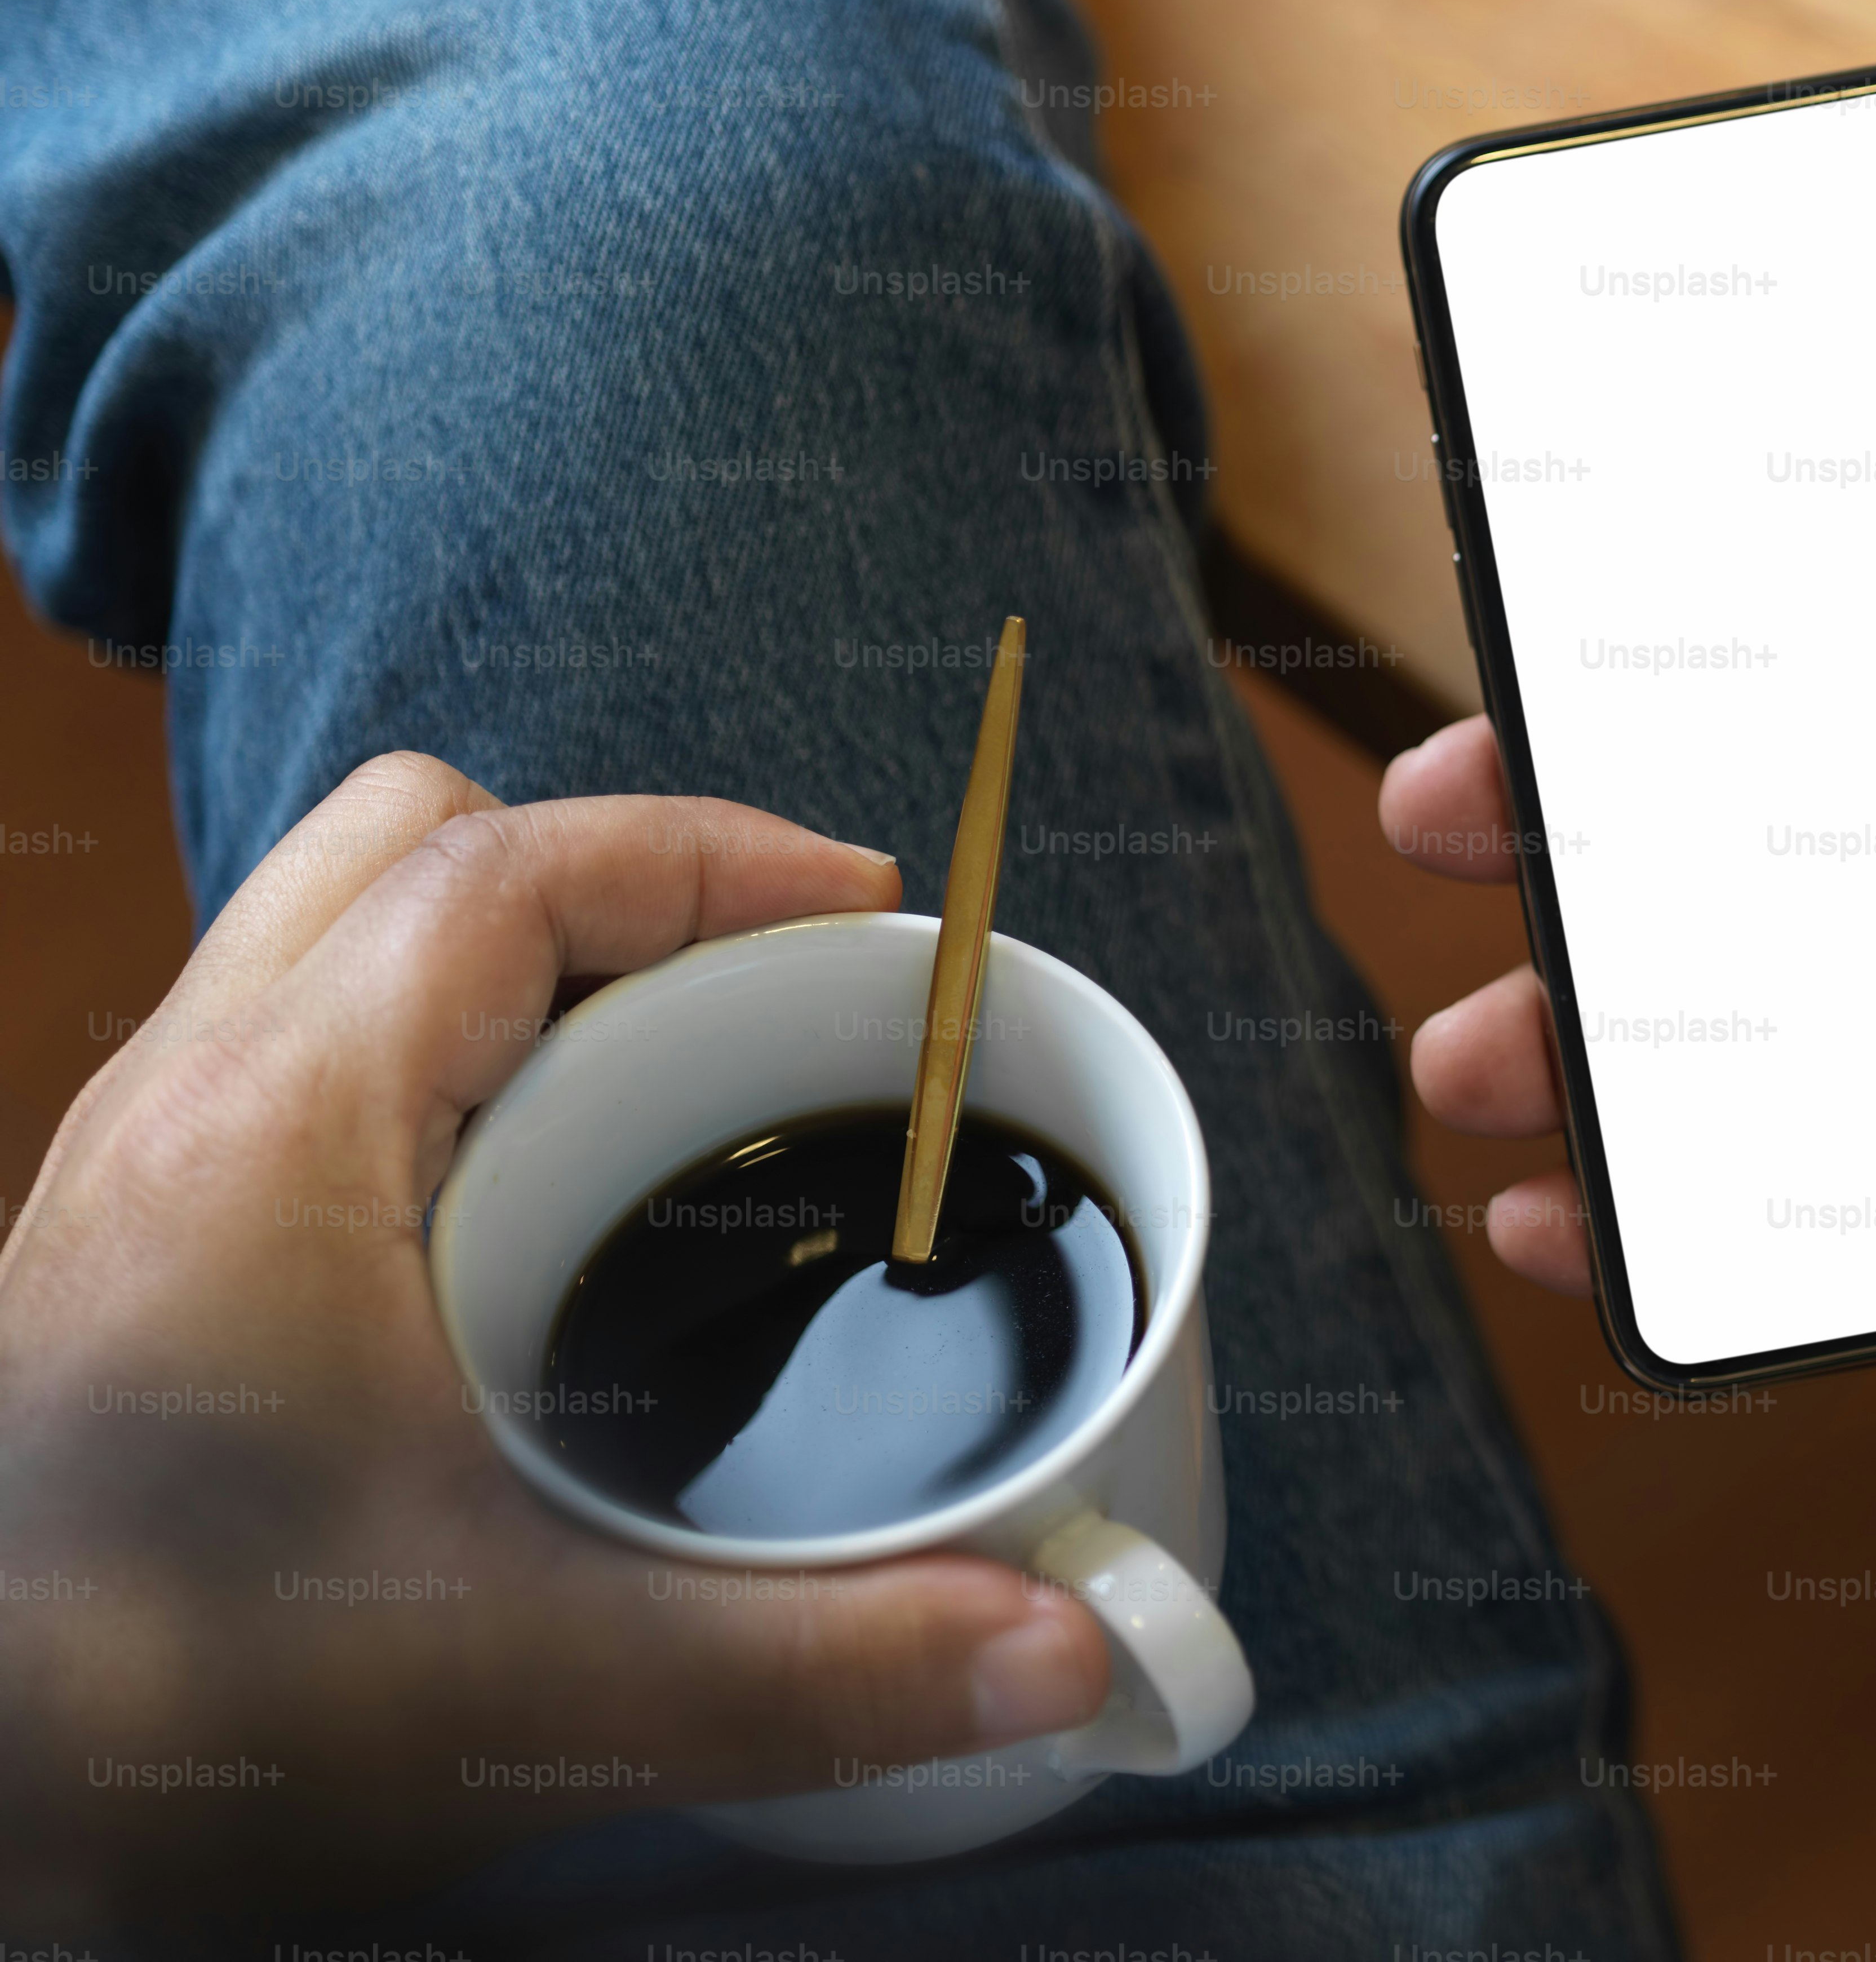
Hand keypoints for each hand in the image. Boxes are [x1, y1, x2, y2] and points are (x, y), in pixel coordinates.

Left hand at [0, 757, 1108, 1929]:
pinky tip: (529, 1240)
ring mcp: (138, 1181)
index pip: (512, 866)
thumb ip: (813, 1667)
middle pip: (410, 849)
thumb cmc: (154, 1720)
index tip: (864, 916)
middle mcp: (185, 1111)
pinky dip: (438, 1083)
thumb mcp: (530, 1696)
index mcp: (278, 1133)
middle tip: (768, 997)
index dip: (712, 853)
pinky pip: (300, 1068)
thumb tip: (1054, 1654)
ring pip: (337, 945)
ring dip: (516, 980)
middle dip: (616, 886)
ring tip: (669, 1102)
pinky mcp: (127, 1266)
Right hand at [1381, 314, 1875, 1475]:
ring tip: (1477, 1040)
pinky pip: (1803, 1201)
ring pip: (1748, 1011)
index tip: (1580, 557)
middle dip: (1587, 799)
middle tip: (1455, 796)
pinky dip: (1672, 1212)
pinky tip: (1573, 1209)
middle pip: (1767, 809)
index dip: (1734, 583)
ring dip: (1588, 1014)